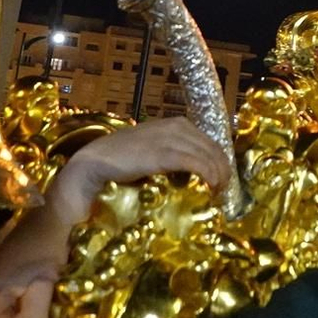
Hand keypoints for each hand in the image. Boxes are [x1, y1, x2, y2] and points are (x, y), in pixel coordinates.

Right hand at [48, 118, 231, 220]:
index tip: (222, 179)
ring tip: (219, 193)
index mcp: (175, 124)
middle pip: (213, 148)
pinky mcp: (163, 154)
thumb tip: (192, 174)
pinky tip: (211, 187)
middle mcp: (176, 127)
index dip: (219, 160)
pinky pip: (197, 163)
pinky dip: (209, 175)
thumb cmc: (120, 162)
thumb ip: (171, 155)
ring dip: (219, 175)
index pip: (208, 141)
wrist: (93, 164)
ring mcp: (170, 139)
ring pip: (209, 155)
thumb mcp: (152, 152)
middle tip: (224, 190)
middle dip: (223, 168)